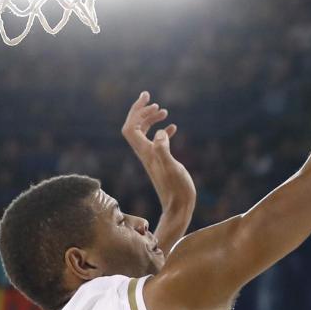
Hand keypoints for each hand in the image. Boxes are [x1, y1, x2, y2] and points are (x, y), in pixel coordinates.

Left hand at [122, 91, 195, 252]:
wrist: (179, 208)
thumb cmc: (178, 190)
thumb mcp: (172, 167)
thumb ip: (164, 149)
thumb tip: (160, 132)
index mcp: (146, 152)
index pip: (131, 127)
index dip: (136, 112)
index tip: (149, 100)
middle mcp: (146, 154)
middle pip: (135, 128)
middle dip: (141, 112)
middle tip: (154, 102)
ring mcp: (153, 158)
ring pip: (146, 133)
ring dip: (152, 120)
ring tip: (164, 112)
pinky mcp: (162, 163)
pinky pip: (158, 142)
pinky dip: (163, 132)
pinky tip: (173, 128)